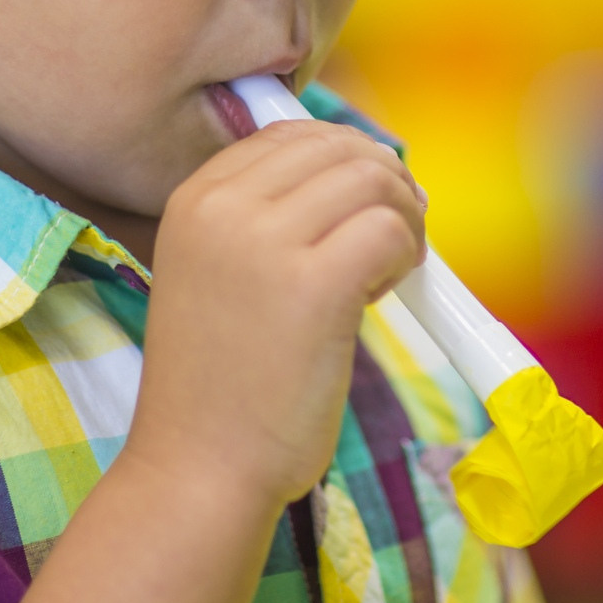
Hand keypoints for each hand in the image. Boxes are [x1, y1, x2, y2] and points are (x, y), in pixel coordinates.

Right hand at [128, 120, 426, 506]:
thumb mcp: (218, 275)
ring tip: (387, 272)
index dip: (343, 163)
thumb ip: (269, 220)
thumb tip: (369, 173)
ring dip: (402, 220)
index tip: (359, 211)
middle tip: (393, 241)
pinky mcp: (315, 287)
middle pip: (340, 147)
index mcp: (194, 198)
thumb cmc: (222, 385)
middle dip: (384, 185)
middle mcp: (224, 208)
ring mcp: (266, 243)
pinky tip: (384, 294)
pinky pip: (390, 231)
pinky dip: (407, 255)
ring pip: (374, 180)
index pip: (293, 133)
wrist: (198, 470)